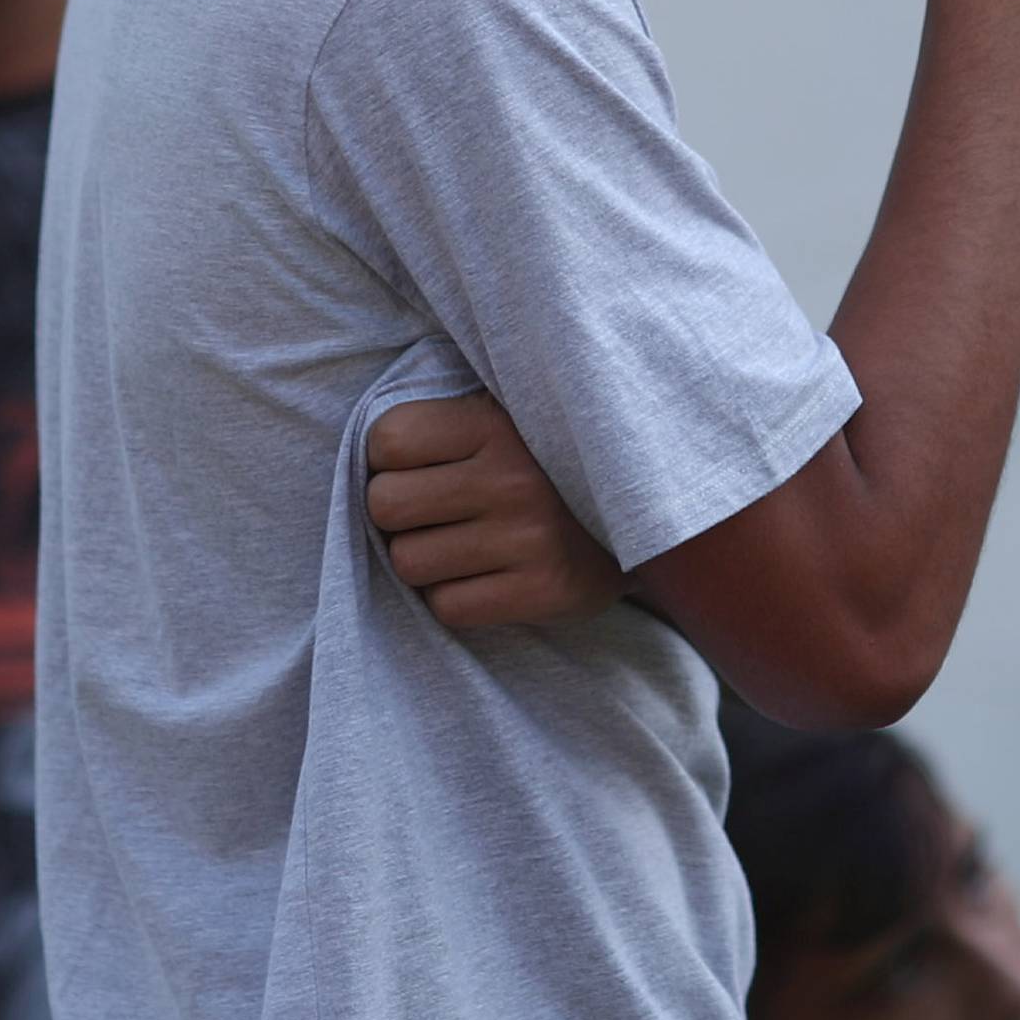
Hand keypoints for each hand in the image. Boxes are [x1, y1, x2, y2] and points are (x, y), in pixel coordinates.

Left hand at [365, 391, 621, 628]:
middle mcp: (510, 480)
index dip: (390, 458)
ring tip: (462, 543)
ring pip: (408, 563)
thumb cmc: (548, 460)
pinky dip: (454, 598)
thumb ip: (447, 418)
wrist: (652, 515)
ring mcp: (529, 540)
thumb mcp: (507, 411)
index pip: (386, 440)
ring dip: (424, 559)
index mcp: (494, 425)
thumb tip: (367, 444)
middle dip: (398, 514)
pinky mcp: (545, 592)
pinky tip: (486, 576)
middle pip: (384, 505)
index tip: (420, 464)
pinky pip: (448, 608)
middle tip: (434, 511)